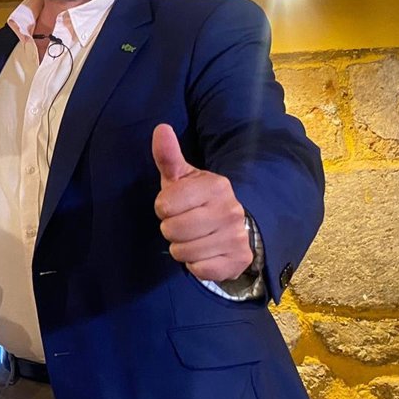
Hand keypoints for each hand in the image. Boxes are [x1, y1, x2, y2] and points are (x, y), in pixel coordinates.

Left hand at [152, 124, 252, 281]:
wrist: (234, 228)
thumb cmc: (198, 201)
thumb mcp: (182, 178)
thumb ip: (168, 156)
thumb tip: (161, 128)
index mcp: (216, 186)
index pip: (164, 205)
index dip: (164, 208)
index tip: (176, 206)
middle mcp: (230, 210)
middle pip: (171, 230)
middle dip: (171, 229)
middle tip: (184, 224)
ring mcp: (236, 237)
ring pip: (182, 252)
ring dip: (181, 249)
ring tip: (193, 238)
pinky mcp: (238, 261)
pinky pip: (199, 270)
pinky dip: (196, 265)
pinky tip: (205, 253)